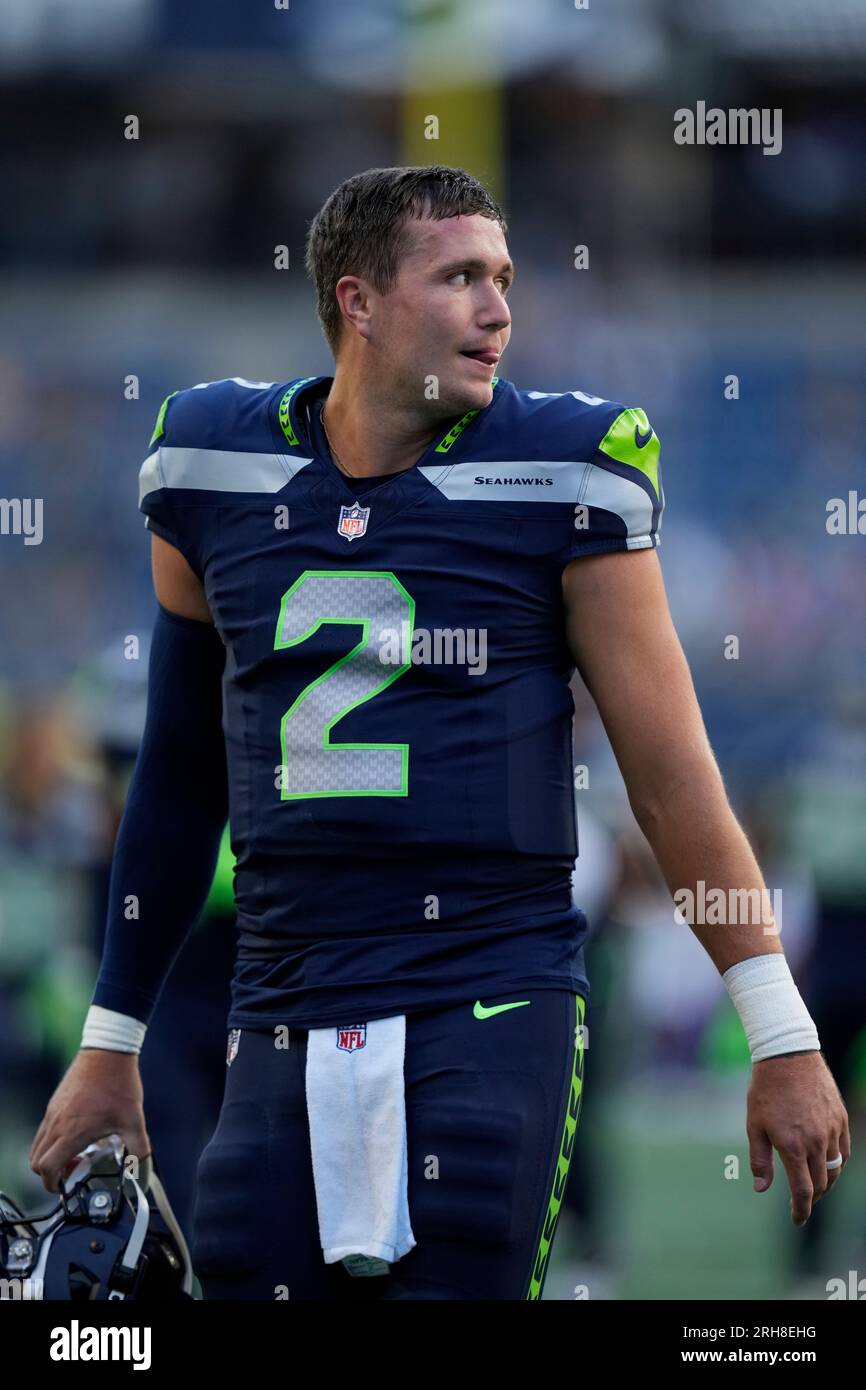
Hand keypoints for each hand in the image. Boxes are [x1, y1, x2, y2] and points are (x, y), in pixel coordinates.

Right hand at [30, 1049, 150, 1193]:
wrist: (108, 1050)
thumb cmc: (119, 1083)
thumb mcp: (134, 1120)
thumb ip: (139, 1150)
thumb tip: (143, 1171)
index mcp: (72, 1132)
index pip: (47, 1168)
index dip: (52, 1185)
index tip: (65, 1187)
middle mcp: (57, 1123)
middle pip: (36, 1161)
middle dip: (50, 1174)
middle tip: (72, 1172)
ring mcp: (53, 1112)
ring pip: (38, 1145)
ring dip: (50, 1157)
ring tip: (76, 1154)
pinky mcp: (55, 1103)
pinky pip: (44, 1130)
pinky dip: (52, 1141)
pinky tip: (77, 1134)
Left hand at [747, 1051, 850, 1224]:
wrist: (788, 1056)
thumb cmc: (766, 1090)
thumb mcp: (754, 1125)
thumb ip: (760, 1160)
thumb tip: (761, 1189)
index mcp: (793, 1147)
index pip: (804, 1191)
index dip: (801, 1210)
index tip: (797, 1220)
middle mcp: (816, 1142)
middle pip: (822, 1183)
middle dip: (813, 1198)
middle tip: (802, 1202)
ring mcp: (832, 1130)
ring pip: (836, 1168)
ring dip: (826, 1182)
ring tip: (815, 1185)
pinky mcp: (840, 1118)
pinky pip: (844, 1150)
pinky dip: (838, 1162)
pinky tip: (828, 1163)